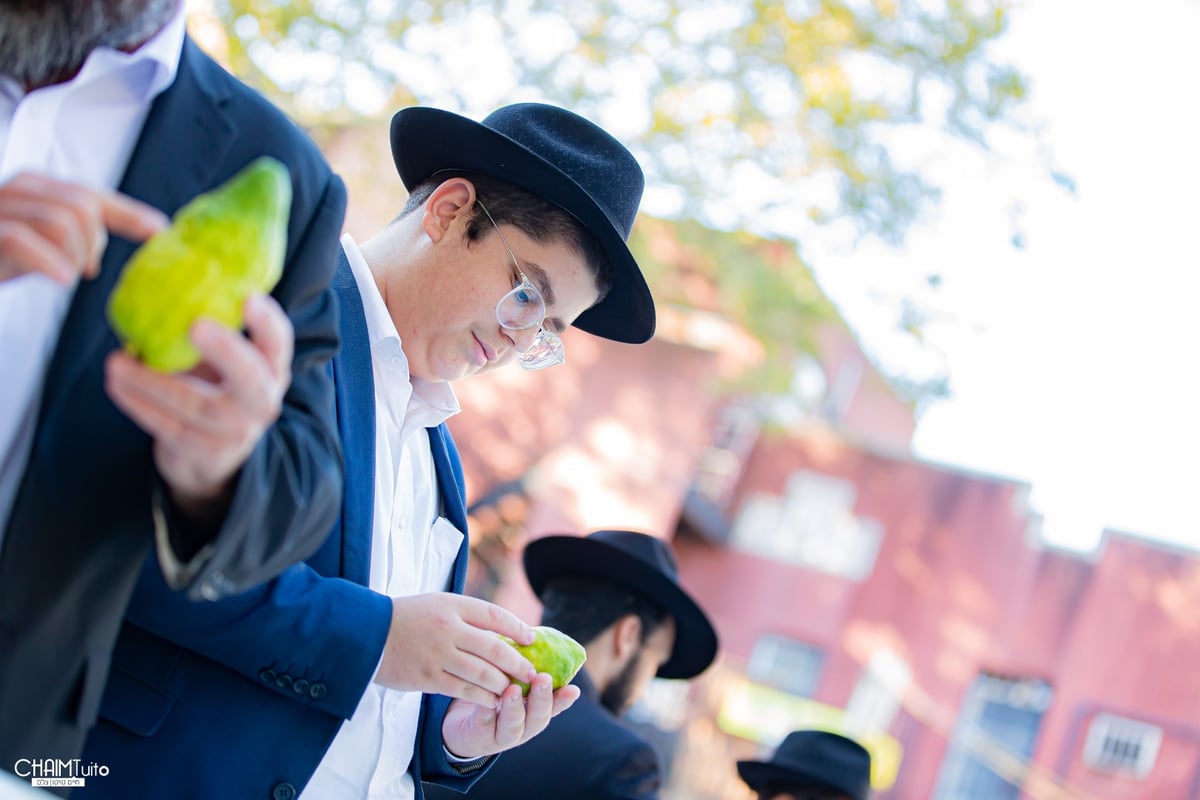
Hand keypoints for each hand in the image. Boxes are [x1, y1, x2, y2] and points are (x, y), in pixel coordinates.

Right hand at [0, 172, 165, 283]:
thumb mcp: (43, 242)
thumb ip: (80, 234)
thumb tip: (147, 232)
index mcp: (36, 187)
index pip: (93, 194)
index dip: (130, 213)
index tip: (160, 232)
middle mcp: (16, 189)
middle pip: (83, 206)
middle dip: (94, 244)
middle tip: (85, 269)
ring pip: (61, 222)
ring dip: (74, 257)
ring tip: (65, 275)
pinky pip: (23, 239)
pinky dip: (50, 262)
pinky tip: (62, 279)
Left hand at [105, 293, 293, 517]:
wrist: (212, 456)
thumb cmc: (214, 390)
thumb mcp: (224, 360)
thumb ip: (211, 325)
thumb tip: (170, 266)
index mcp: (271, 370)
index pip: (278, 343)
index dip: (267, 322)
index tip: (247, 297)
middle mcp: (261, 402)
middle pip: (250, 378)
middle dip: (225, 350)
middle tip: (194, 325)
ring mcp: (235, 432)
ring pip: (194, 404)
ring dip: (150, 381)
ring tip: (117, 360)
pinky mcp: (204, 453)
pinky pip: (167, 426)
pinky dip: (137, 403)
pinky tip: (116, 383)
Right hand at [375, 593, 539, 707]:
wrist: (365, 634)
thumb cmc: (405, 617)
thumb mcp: (437, 604)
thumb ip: (466, 615)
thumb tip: (500, 629)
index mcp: (452, 606)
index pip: (494, 616)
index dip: (516, 628)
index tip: (531, 639)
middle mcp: (448, 629)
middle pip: (494, 648)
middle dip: (517, 663)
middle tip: (531, 673)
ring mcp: (438, 655)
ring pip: (482, 673)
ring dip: (502, 684)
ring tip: (514, 690)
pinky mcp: (428, 678)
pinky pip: (463, 690)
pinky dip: (482, 697)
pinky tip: (493, 701)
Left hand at [441, 674, 580, 759]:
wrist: (460, 726)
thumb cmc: (490, 694)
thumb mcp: (506, 679)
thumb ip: (519, 664)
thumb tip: (528, 633)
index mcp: (534, 711)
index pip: (554, 706)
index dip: (563, 699)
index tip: (573, 689)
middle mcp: (524, 726)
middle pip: (539, 717)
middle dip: (542, 699)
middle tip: (542, 679)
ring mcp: (503, 735)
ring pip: (514, 725)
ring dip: (515, 707)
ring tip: (512, 689)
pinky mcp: (481, 738)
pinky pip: (485, 723)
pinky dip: (486, 710)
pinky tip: (485, 698)